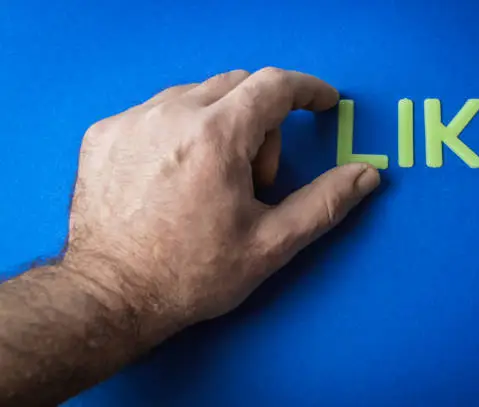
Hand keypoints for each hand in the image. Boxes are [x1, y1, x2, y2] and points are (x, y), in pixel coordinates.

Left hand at [66, 68, 379, 333]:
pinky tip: (175, 176)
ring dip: (221, 125)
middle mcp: (169, 114)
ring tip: (213, 181)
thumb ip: (324, 203)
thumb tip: (366, 175)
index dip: (308, 89)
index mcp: (215, 137)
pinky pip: (157, 111)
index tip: (323, 102)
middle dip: (262, 121)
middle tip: (257, 177)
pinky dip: (181, 131)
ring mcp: (131, 120)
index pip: (274, 84)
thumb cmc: (192, 274)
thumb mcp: (270, 244)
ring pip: (197, 96)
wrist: (110, 296)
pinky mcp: (103, 133)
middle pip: (237, 86)